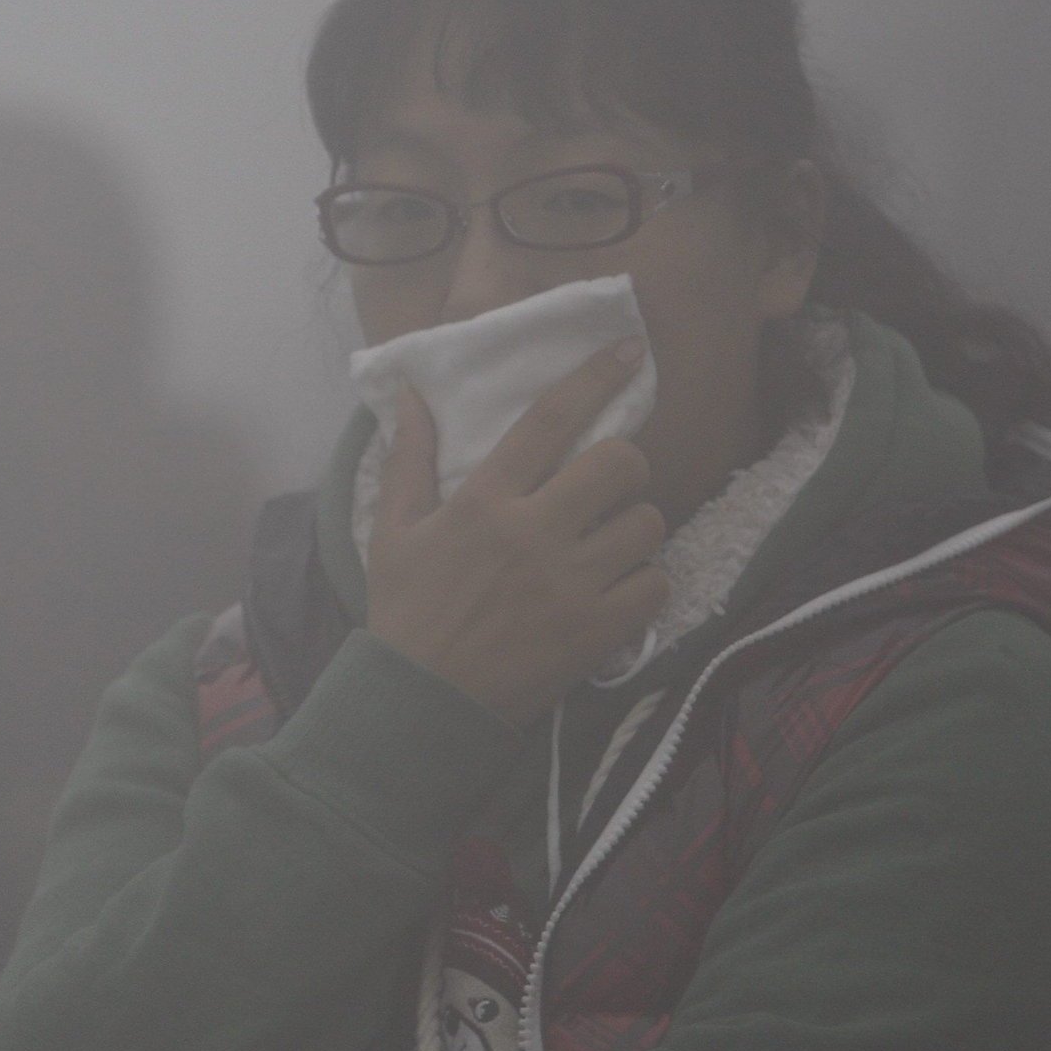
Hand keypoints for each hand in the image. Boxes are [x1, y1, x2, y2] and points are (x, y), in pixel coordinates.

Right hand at [364, 338, 669, 726]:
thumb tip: (409, 393)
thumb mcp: (393, 529)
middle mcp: (533, 532)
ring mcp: (570, 583)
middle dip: (626, 466)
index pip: (550, 420)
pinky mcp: (596, 631)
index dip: (595, 377)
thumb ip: (410, 459)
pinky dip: (645, 584)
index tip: (629, 350)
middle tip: (610, 487)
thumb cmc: (405, 609)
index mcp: (484, 501)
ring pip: (647, 525)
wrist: (421, 701)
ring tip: (611, 545)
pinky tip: (618, 590)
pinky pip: (656, 585)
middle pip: (620, 464)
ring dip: (636, 528)